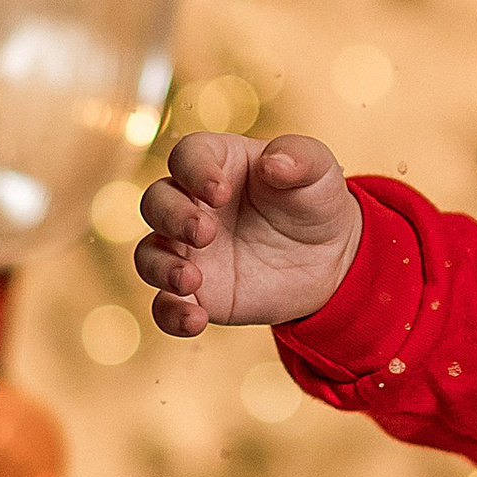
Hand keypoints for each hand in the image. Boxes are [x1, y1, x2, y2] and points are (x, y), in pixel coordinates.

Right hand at [134, 131, 363, 338]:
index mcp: (217, 164)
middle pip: (156, 202)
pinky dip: (170, 314)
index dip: (195, 171)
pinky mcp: (195, 293)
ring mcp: (187, 251)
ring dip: (161, 266)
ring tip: (191, 280)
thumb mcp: (320, 171)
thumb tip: (273, 163)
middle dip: (172, 217)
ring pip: (149, 254)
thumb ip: (300, 157)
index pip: (187, 155)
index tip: (220, 193)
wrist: (328, 259)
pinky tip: (195, 320)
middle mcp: (191, 204)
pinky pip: (164, 306)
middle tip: (206, 234)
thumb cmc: (315, 201)